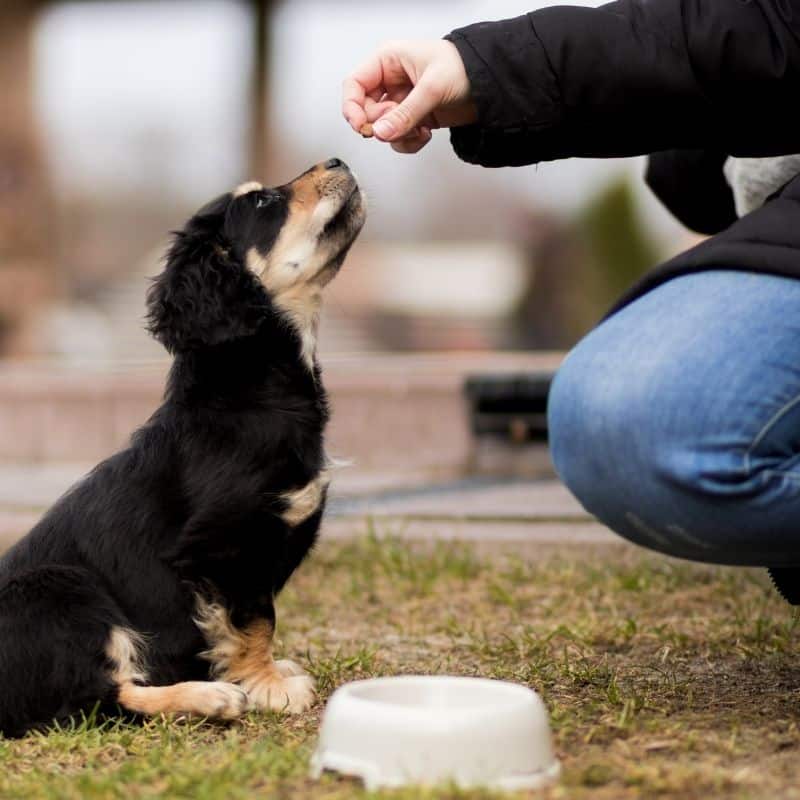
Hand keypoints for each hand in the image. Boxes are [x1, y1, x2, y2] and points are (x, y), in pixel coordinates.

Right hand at [342, 40, 476, 153]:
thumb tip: (380, 133)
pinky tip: (425, 134)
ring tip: (419, 130)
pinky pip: (398, 137)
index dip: (352, 107)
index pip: (354, 85)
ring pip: (382, 128)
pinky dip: (409, 141)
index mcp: (388, 61)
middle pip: (366, 111)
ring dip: (399, 135)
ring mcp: (401, 101)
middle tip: (399, 126)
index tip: (362, 127)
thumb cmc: (463, 69)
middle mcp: (391, 81)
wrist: (490, 85)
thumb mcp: (432, 89)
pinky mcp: (413, 118)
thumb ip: (405, 114)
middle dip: (383, 125)